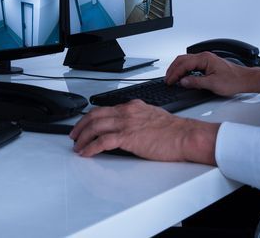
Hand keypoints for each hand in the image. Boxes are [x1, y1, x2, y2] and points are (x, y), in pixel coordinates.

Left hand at [69, 99, 218, 163]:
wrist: (185, 136)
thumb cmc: (174, 131)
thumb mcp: (152, 116)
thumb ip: (138, 118)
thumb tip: (129, 127)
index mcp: (132, 106)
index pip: (105, 109)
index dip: (91, 117)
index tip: (85, 124)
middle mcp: (126, 112)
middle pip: (95, 115)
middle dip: (81, 126)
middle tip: (74, 135)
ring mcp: (126, 123)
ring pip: (95, 126)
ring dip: (82, 137)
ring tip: (77, 146)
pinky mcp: (128, 137)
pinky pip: (102, 141)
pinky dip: (91, 147)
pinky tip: (86, 152)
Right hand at [164, 52, 259, 95]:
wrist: (245, 79)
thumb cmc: (233, 80)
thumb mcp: (213, 84)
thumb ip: (195, 82)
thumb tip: (182, 81)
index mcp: (204, 59)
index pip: (184, 64)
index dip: (175, 73)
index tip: (170, 81)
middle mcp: (204, 57)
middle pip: (182, 60)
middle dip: (173, 69)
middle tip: (167, 79)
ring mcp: (206, 59)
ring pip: (186, 61)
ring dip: (177, 68)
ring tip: (172, 77)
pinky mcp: (207, 64)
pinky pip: (191, 64)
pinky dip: (184, 69)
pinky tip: (182, 75)